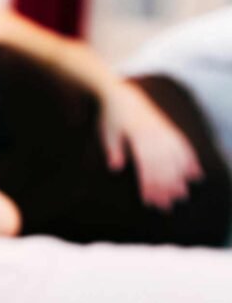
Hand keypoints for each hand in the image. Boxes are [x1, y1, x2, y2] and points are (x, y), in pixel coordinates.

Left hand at [99, 81, 202, 209]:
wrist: (122, 95)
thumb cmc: (111, 117)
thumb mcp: (107, 133)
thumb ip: (113, 150)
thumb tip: (115, 168)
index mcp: (139, 136)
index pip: (147, 166)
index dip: (149, 185)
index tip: (149, 201)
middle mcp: (155, 135)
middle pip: (163, 166)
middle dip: (165, 188)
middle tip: (166, 206)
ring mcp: (164, 132)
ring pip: (176, 159)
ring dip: (179, 179)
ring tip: (181, 196)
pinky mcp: (169, 130)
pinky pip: (183, 147)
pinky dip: (190, 161)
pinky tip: (195, 175)